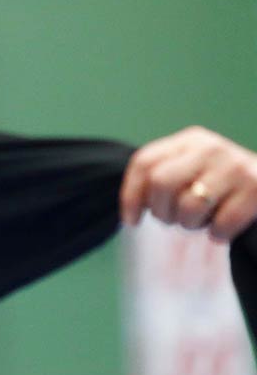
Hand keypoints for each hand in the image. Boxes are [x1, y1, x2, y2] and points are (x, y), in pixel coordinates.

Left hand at [120, 126, 256, 241]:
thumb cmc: (223, 183)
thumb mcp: (193, 168)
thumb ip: (164, 177)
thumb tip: (129, 214)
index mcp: (189, 140)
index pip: (144, 162)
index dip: (130, 195)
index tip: (131, 220)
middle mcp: (210, 148)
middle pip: (161, 183)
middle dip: (161, 211)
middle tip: (172, 220)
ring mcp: (234, 167)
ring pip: (189, 206)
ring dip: (189, 225)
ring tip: (200, 222)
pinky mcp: (256, 189)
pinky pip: (220, 224)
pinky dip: (217, 234)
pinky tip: (221, 230)